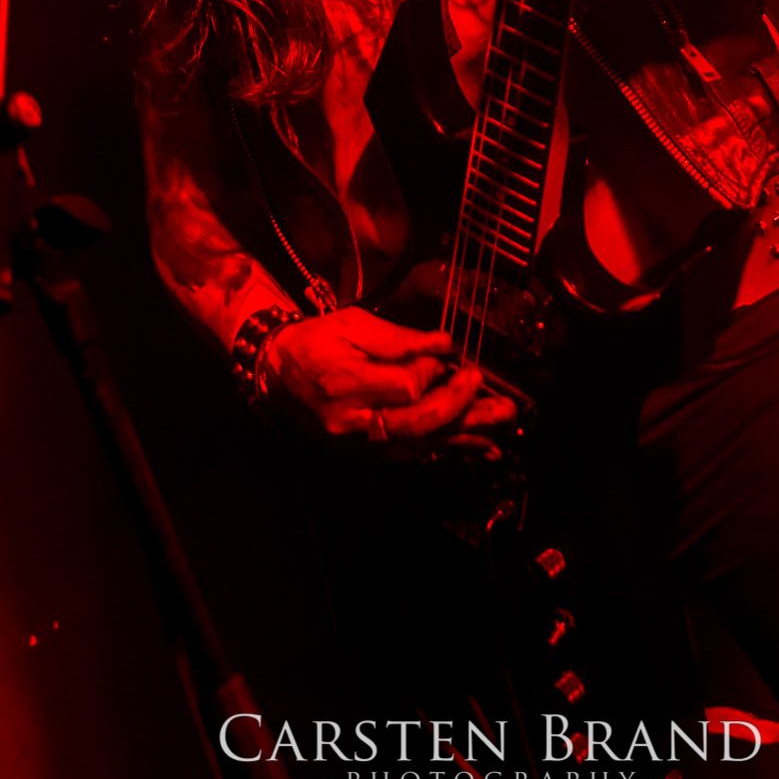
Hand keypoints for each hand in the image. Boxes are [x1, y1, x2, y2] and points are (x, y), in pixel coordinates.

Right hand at [266, 306, 516, 456]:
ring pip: (423, 444)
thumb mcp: (351, 324)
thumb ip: (398, 338)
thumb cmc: (314, 342)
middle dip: (461, 408)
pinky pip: (416, 455)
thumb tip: (443, 345)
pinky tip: (482, 450)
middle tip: (487, 388)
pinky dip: (451, 450)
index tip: (448, 355)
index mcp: (345, 383)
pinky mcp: (369, 452)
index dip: (433, 371)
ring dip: (467, 436)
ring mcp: (361, 443)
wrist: (276, 374)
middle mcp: (354, 422)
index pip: (405, 386)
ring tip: (503, 425)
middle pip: (418, 423)